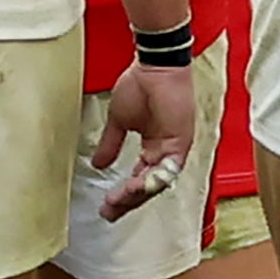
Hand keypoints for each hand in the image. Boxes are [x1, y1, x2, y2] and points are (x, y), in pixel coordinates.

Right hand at [89, 59, 193, 208]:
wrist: (154, 66)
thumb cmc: (140, 85)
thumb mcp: (119, 121)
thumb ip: (111, 144)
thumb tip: (98, 164)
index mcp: (154, 147)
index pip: (140, 179)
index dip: (124, 194)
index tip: (106, 206)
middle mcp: (167, 152)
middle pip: (149, 187)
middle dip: (127, 202)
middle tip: (109, 212)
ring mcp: (175, 148)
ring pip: (158, 183)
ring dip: (136, 194)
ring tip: (116, 202)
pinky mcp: (180, 142)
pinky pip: (167, 170)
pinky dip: (150, 180)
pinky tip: (133, 187)